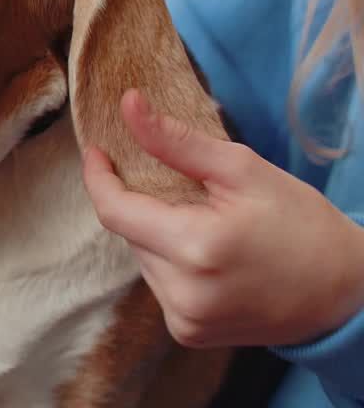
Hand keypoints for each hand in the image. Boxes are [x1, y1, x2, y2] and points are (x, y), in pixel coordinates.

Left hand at [82, 89, 363, 347]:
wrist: (346, 290)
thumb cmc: (300, 223)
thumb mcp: (241, 170)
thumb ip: (175, 141)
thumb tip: (128, 104)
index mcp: (194, 248)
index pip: (114, 211)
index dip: (99, 179)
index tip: (98, 153)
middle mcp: (182, 292)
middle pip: (130, 233)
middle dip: (145, 206)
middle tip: (185, 192)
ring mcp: (184, 320)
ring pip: (143, 259)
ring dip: (158, 236)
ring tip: (206, 227)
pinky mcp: (188, 333)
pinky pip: (159, 285)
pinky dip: (171, 265)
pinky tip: (209, 259)